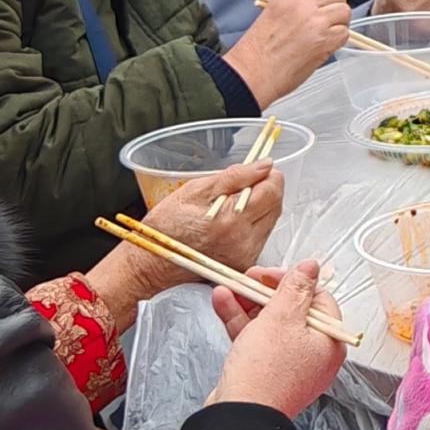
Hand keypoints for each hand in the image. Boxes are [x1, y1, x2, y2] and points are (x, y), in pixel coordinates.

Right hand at [77, 162, 279, 306]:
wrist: (152, 264)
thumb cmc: (166, 228)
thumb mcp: (195, 191)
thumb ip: (235, 177)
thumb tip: (264, 165)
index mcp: (232, 220)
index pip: (273, 190)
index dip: (268, 175)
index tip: (257, 170)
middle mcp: (244, 242)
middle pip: (276, 206)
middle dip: (266, 190)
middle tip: (242, 186)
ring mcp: (246, 255)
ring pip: (270, 221)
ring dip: (259, 207)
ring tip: (231, 205)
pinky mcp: (244, 264)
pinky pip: (260, 236)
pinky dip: (252, 224)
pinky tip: (231, 222)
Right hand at [207, 261, 346, 416]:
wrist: (239, 417)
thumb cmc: (265, 371)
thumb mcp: (282, 318)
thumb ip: (295, 289)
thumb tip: (310, 267)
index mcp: (329, 342)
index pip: (317, 299)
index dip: (292, 281)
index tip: (268, 274)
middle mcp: (313, 355)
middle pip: (292, 311)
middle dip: (264, 292)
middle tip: (246, 279)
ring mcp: (289, 366)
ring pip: (270, 324)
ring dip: (247, 303)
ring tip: (226, 286)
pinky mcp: (266, 373)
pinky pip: (256, 340)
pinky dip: (240, 322)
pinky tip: (222, 303)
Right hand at [225, 0, 351, 105]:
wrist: (252, 73)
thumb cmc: (257, 51)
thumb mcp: (273, 14)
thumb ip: (296, 8)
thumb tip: (318, 10)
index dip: (323, 1)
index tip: (320, 11)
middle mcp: (303, 2)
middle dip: (335, 10)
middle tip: (327, 25)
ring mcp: (315, 19)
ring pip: (344, 12)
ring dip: (339, 25)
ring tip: (325, 38)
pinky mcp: (324, 39)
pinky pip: (344, 33)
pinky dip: (338, 42)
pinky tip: (324, 48)